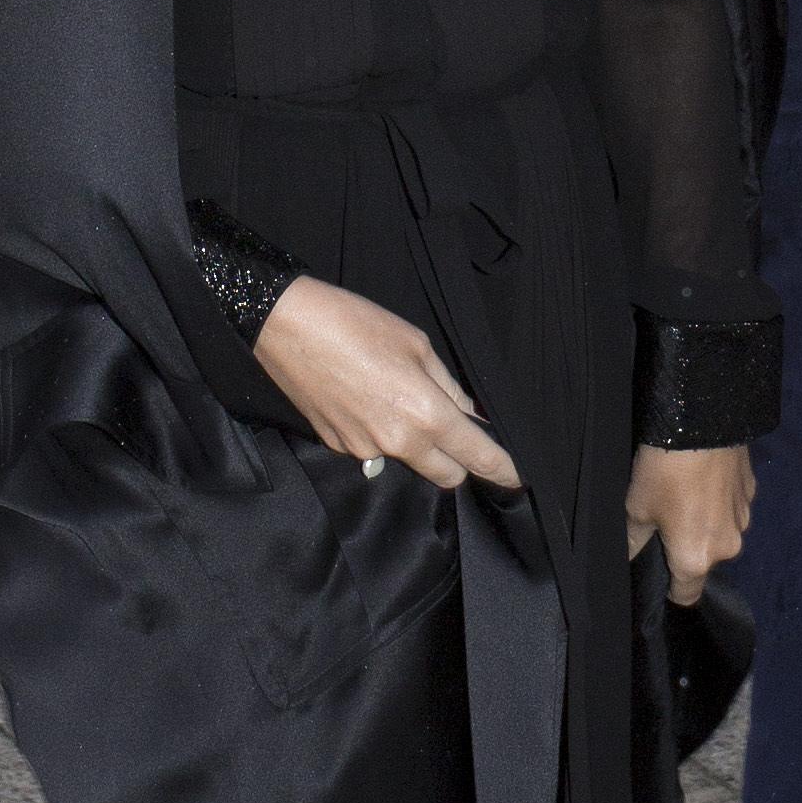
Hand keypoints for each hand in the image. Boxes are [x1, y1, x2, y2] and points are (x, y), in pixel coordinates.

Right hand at [252, 274, 518, 491]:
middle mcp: (397, 442)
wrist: (285, 327)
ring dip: (414, 442)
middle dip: (459, 461)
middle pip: (445, 475)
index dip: (502, 470)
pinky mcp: (336, 446)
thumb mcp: (416, 344)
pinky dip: (380, 432)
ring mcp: (363, 450)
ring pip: (407, 460)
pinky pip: (373, 449)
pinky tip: (364, 397)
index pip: (476, 456)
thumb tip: (467, 412)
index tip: (517, 478)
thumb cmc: (355, 324)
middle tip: (456, 431)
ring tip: (393, 395)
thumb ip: (447, 385)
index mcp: (425, 415)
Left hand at [627, 440, 751, 603]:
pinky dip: (717, 500)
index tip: (659, 578)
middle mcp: (727, 548)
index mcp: (696, 559)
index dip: (670, 590)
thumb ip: (634, 540)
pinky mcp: (752, 492)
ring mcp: (744, 519)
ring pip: (720, 532)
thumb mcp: (637, 507)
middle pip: (704, 560)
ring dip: (704, 522)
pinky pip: (731, 507)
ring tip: (684, 494)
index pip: (686, 595)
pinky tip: (702, 478)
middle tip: (665, 521)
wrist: (703, 421)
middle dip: (686, 547)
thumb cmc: (664, 472)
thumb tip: (631, 556)